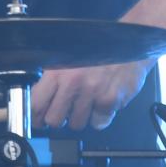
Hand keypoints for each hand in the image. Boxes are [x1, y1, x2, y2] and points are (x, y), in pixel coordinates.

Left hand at [32, 59, 149, 132]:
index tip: (38, 119)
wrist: (129, 42)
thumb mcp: (67, 55)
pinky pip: (98, 123)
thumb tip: (36, 96)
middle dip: (58, 119)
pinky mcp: (110, 101)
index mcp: (57, 71)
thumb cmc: (98, 49)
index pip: (36, 104)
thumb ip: (51, 75)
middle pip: (54, 120)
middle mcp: (73, 82)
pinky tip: (100, 104)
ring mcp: (92, 93)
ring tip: (86, 103)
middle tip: (64, 112)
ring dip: (79, 118)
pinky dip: (99, 118)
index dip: (35, 116)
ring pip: (76, 124)